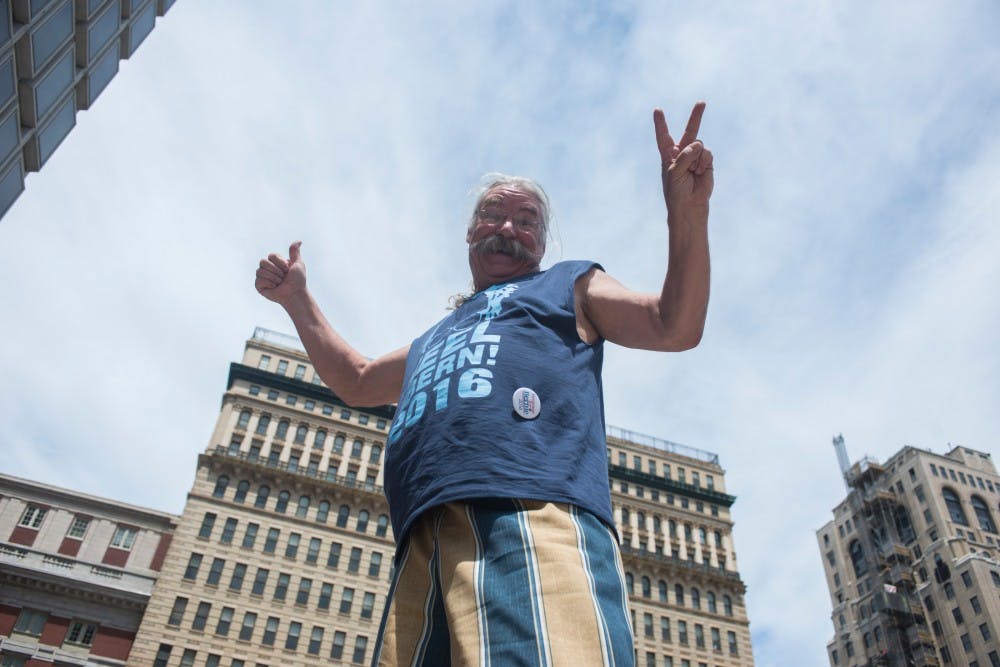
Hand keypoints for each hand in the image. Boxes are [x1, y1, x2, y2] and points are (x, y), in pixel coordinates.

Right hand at [255, 241, 306, 305]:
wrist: (295, 294)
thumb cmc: (298, 280)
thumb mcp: (298, 264)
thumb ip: (295, 252)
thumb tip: (299, 241)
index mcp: (275, 262)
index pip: (271, 255)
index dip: (280, 262)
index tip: (287, 269)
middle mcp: (267, 268)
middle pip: (263, 262)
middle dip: (276, 270)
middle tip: (283, 277)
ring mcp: (262, 277)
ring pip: (260, 271)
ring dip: (273, 278)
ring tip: (279, 283)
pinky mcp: (259, 286)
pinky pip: (258, 280)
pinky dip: (268, 284)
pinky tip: (274, 288)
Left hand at [654, 102, 713, 221]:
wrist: (689, 207)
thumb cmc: (676, 192)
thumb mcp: (674, 172)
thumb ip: (684, 155)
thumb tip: (698, 144)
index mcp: (668, 155)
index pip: (663, 136)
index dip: (661, 123)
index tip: (657, 110)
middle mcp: (682, 154)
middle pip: (689, 131)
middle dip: (696, 116)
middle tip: (702, 102)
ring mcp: (696, 158)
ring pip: (699, 145)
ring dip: (696, 158)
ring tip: (692, 172)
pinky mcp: (707, 163)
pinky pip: (707, 154)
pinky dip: (703, 162)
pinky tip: (700, 173)